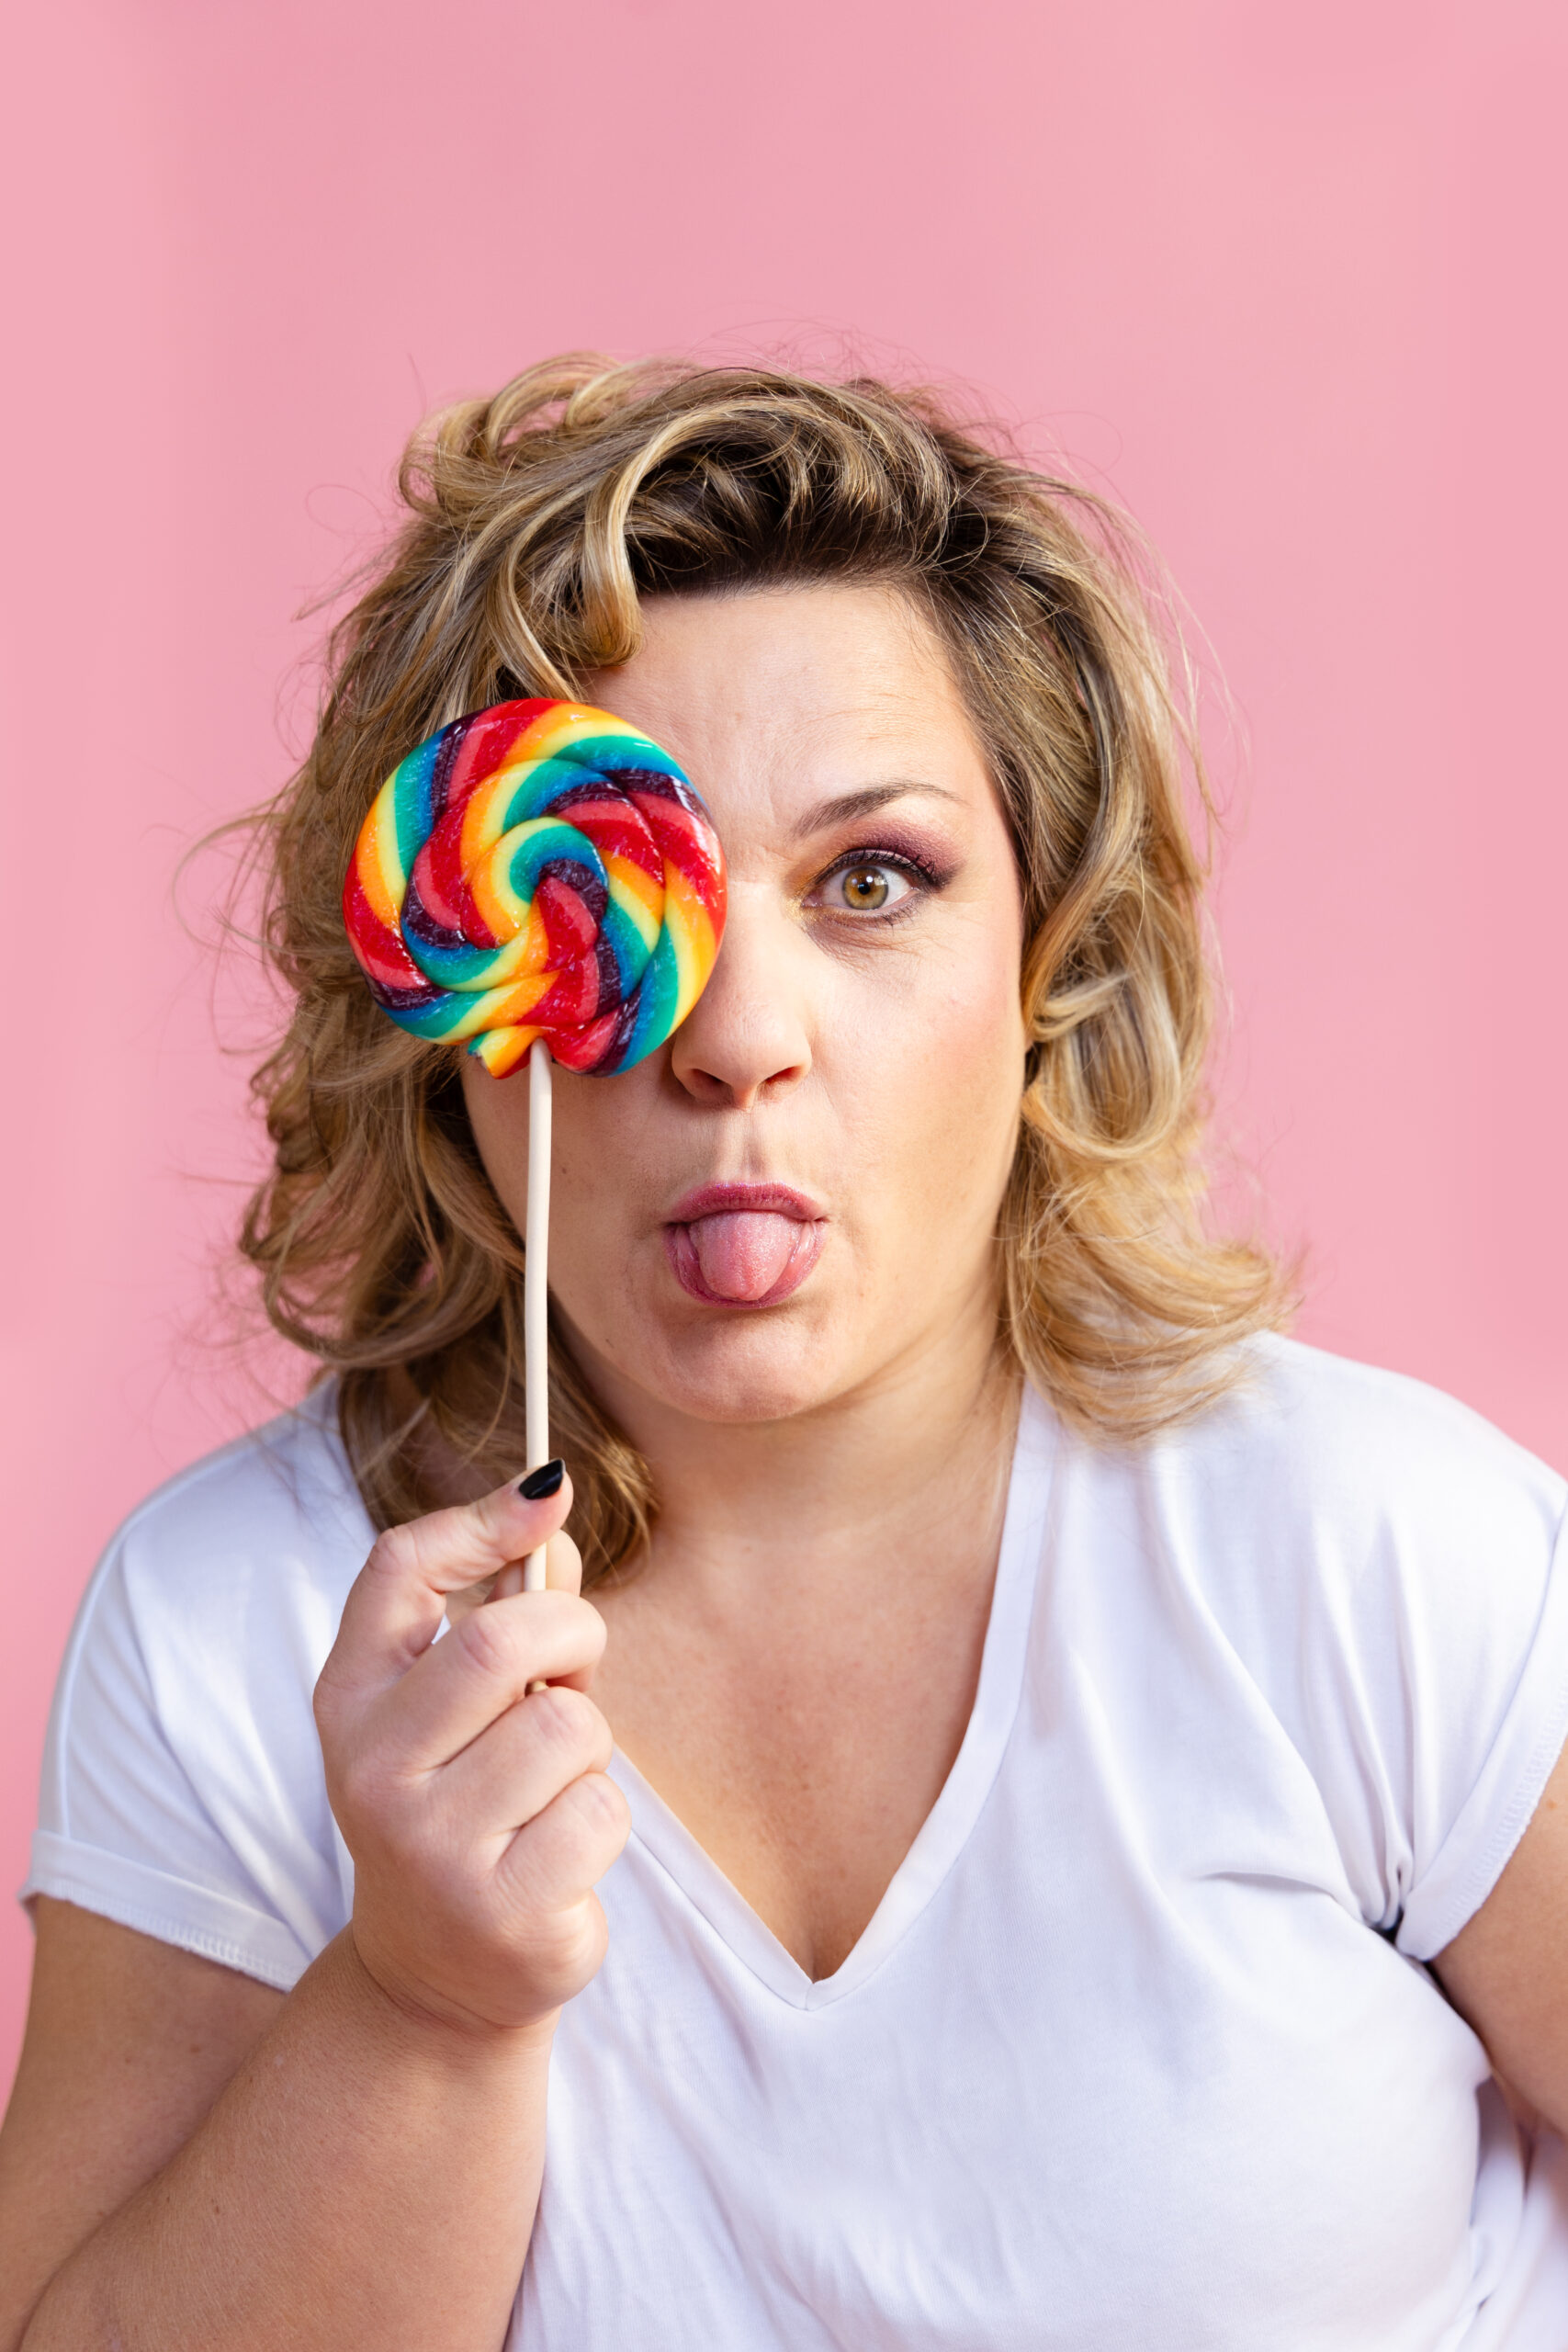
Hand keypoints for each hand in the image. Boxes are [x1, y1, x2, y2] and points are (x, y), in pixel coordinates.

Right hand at [314, 1471, 628, 2038]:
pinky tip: (560, 1850)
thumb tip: (548, 1507)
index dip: (482, 1519)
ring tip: (553, 1783)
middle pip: (501, 1641)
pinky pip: (599, 1811)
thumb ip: (499, 1605)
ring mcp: (430, 1846)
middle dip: (572, 1633)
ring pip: (567, 1728)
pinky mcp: (500, 1909)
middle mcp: (372, 1769)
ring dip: (589, 1744)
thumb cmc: (463, 1802)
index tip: (550, 1494)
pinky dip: (601, 1817)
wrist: (437, 1976)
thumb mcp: (458, 1705)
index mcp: (350, 1699)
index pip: (399, 1569)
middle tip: (577, 1667)